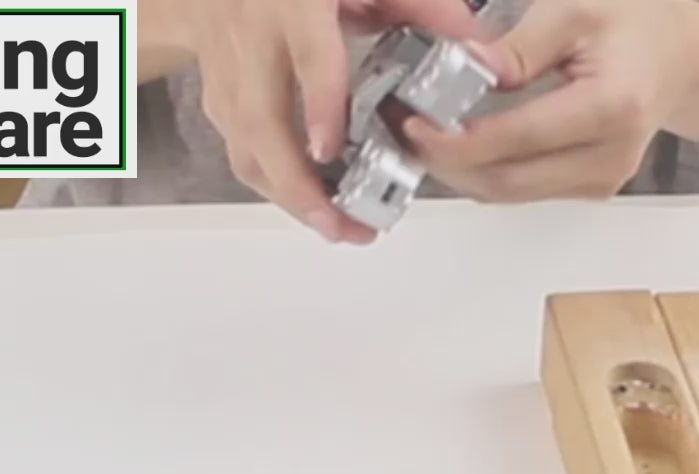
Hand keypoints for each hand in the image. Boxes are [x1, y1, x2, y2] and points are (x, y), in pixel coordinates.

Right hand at [141, 0, 480, 242]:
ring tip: (333, 225)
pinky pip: (236, 144)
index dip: (319, 108)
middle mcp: (251, 34)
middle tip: (340, 223)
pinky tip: (307, 199)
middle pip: (259, 120)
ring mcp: (225, 63)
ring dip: (285, 193)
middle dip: (297, 184)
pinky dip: (271, 180)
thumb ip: (424, 7)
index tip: (330, 150)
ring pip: (241, 142)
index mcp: (294, 2)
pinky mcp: (215, 87)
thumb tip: (482, 53)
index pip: (309, 58)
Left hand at [401, 0, 698, 202]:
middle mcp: (609, 157)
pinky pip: (523, 190)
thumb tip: (467, 66)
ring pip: (509, 193)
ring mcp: (601, 181)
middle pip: (506, 181)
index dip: (456, 140)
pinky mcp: (589, 189)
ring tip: (427, 132)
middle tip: (406, 129)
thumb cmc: (636, 28)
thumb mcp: (575, 10)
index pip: (516, 139)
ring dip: (461, 169)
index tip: (414, 123)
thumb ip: (519, 46)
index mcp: (611, 107)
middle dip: (447, 161)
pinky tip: (462, 141)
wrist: (680, 61)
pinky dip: (485, 170)